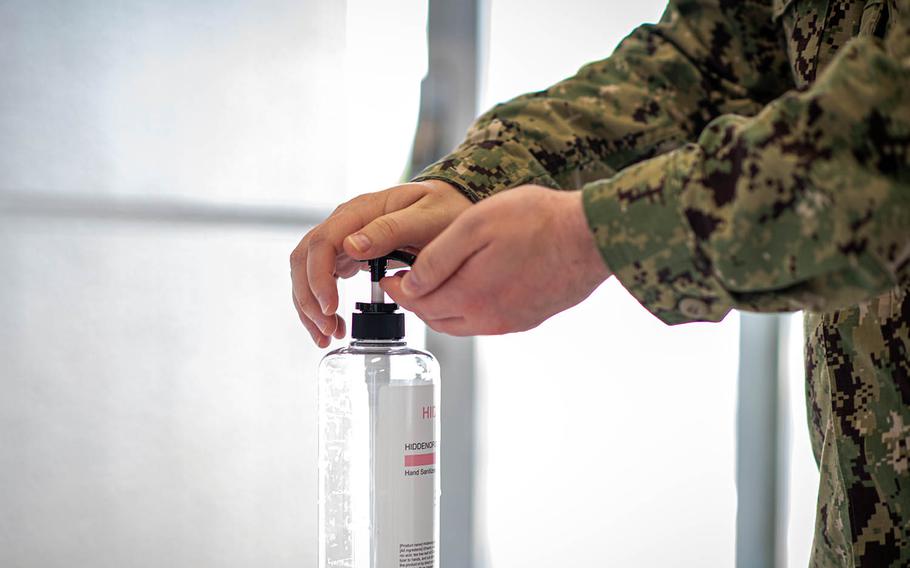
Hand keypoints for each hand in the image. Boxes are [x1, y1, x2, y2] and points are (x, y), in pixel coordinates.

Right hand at [290, 179, 470, 346]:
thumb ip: (391, 230)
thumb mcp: (426, 218)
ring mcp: (344, 238)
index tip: (331, 308)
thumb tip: (351, 246)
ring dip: (310, 305)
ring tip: (328, 335)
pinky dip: (321, 303)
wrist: (453, 206)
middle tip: (328, 330)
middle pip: (305, 258)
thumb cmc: (445, 208)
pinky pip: (322, 278)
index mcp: (361, 211)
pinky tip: (332, 324)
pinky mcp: (348, 254)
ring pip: (307, 271)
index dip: (319, 278)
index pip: (322, 243)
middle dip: (309, 298)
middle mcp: (346, 223)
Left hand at [382, 185, 610, 335]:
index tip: (390, 277)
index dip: (398, 290)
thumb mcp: (475, 225)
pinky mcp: (528, 319)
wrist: (590, 236)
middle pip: (437, 319)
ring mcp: (510, 323)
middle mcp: (488, 319)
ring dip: (443, 307)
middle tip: (408, 282)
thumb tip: (411, 284)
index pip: (418, 303)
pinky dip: (470, 309)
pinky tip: (473, 287)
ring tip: (437, 284)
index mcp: (469, 297)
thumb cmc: (536, 221)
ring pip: (461, 324)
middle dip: (418, 301)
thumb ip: (437, 258)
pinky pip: (486, 321)